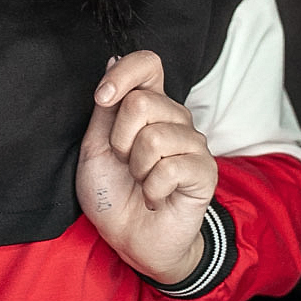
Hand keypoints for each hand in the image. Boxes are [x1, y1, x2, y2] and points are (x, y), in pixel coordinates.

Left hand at [76, 49, 216, 284]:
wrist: (130, 241)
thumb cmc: (112, 194)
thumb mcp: (95, 147)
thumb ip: (106, 108)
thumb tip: (113, 60)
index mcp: (149, 107)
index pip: (148, 63)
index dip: (124, 74)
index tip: (102, 98)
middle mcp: (175, 119)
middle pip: (142, 102)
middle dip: (119, 140)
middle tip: (125, 163)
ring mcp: (193, 145)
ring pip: (154, 137)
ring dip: (136, 169)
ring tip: (141, 183)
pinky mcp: (205, 172)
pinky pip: (171, 168)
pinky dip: (152, 190)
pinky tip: (154, 199)